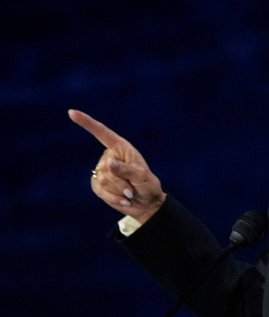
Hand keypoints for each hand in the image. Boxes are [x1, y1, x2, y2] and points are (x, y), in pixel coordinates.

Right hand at [68, 109, 165, 223]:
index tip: (71, 112)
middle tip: (133, 187)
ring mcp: (101, 170)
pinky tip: (124, 199)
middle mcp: (109, 156)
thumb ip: (126, 169)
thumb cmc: (148, 185)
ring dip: (119, 190)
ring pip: (103, 179)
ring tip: (130, 193)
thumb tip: (108, 162)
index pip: (102, 133)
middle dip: (121, 181)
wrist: (146, 204)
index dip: (87, 123)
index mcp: (120, 147)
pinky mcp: (97, 184)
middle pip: (106, 167)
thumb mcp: (142, 177)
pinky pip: (100, 190)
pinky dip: (114, 197)